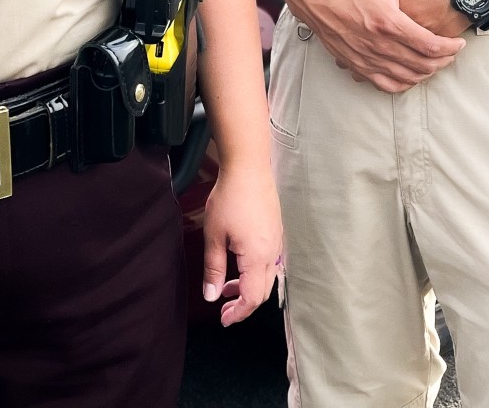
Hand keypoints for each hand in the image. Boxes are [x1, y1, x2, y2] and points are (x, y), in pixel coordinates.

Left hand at [200, 162, 282, 326]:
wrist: (249, 167)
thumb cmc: (230, 197)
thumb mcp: (214, 235)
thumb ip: (214, 268)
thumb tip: (212, 296)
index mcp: (258, 256)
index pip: (252, 298)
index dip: (239, 313)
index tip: (224, 319)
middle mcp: (272, 253)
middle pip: (263, 291)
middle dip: (244, 304)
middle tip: (224, 308)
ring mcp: (276, 242)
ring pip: (267, 277)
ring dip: (249, 288)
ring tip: (227, 287)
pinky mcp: (276, 232)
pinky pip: (270, 263)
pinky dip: (255, 273)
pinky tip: (240, 265)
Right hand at [298, 0, 464, 93]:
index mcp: (390, 24)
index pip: (431, 45)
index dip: (451, 47)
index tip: (459, 42)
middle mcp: (380, 46)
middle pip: (424, 65)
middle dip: (444, 61)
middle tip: (451, 52)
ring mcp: (368, 59)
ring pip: (408, 78)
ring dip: (427, 73)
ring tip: (435, 62)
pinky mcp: (358, 67)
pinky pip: (387, 85)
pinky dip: (404, 83)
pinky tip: (411, 74)